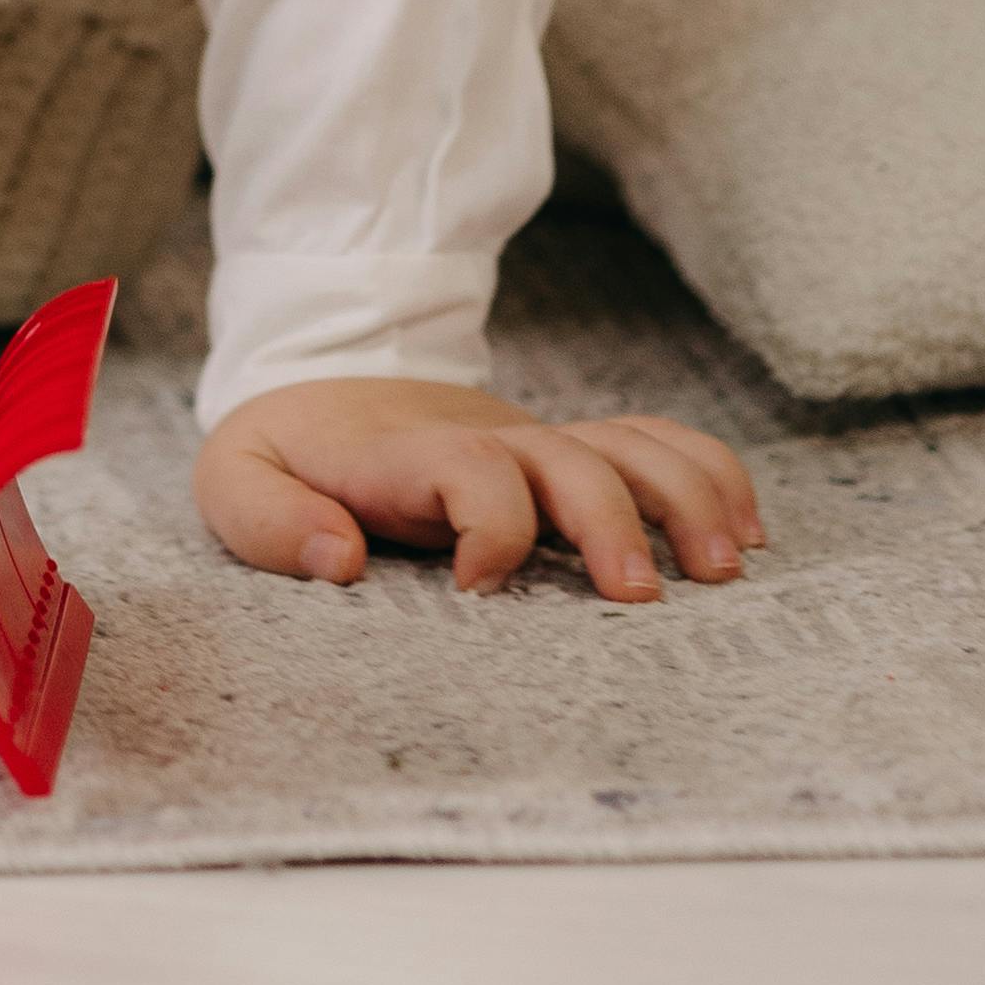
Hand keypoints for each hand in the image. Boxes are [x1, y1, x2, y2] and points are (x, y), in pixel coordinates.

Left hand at [196, 377, 767, 601]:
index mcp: (410, 453)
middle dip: (613, 524)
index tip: (481, 590)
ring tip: (726, 571)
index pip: (470, 468)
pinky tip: (748, 534)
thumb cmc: (284, 452)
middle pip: (573, 461)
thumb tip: (341, 560)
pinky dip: (711, 476)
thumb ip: (274, 522)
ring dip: (688, 499)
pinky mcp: (569, 456)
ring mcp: (537, 445)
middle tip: (640, 600)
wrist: (320, 385)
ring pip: (633, 447)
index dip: (489, 524)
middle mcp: (490, 441)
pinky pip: (657, 445)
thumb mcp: (236, 482)